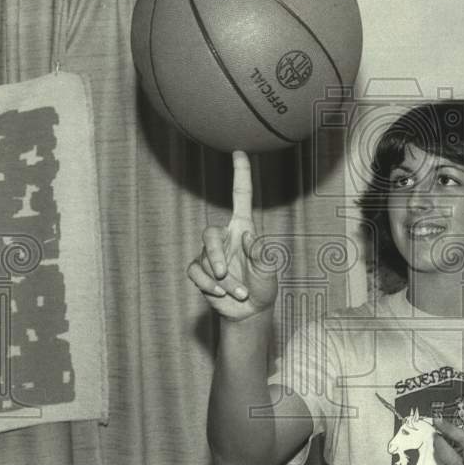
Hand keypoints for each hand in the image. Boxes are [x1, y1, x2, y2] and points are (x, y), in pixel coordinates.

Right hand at [187, 151, 278, 320]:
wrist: (250, 312)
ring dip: (219, 278)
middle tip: (225, 274)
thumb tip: (249, 236)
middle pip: (209, 233)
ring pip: (203, 257)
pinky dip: (208, 284)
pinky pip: (195, 273)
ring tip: (236, 292)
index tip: (239, 152)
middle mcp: (225, 238)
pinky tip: (221, 294)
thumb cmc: (263, 286)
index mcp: (244, 229)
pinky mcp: (200, 272)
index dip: (241, 175)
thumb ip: (261, 254)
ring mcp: (210, 255)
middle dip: (213, 254)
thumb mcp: (268, 270)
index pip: (241, 197)